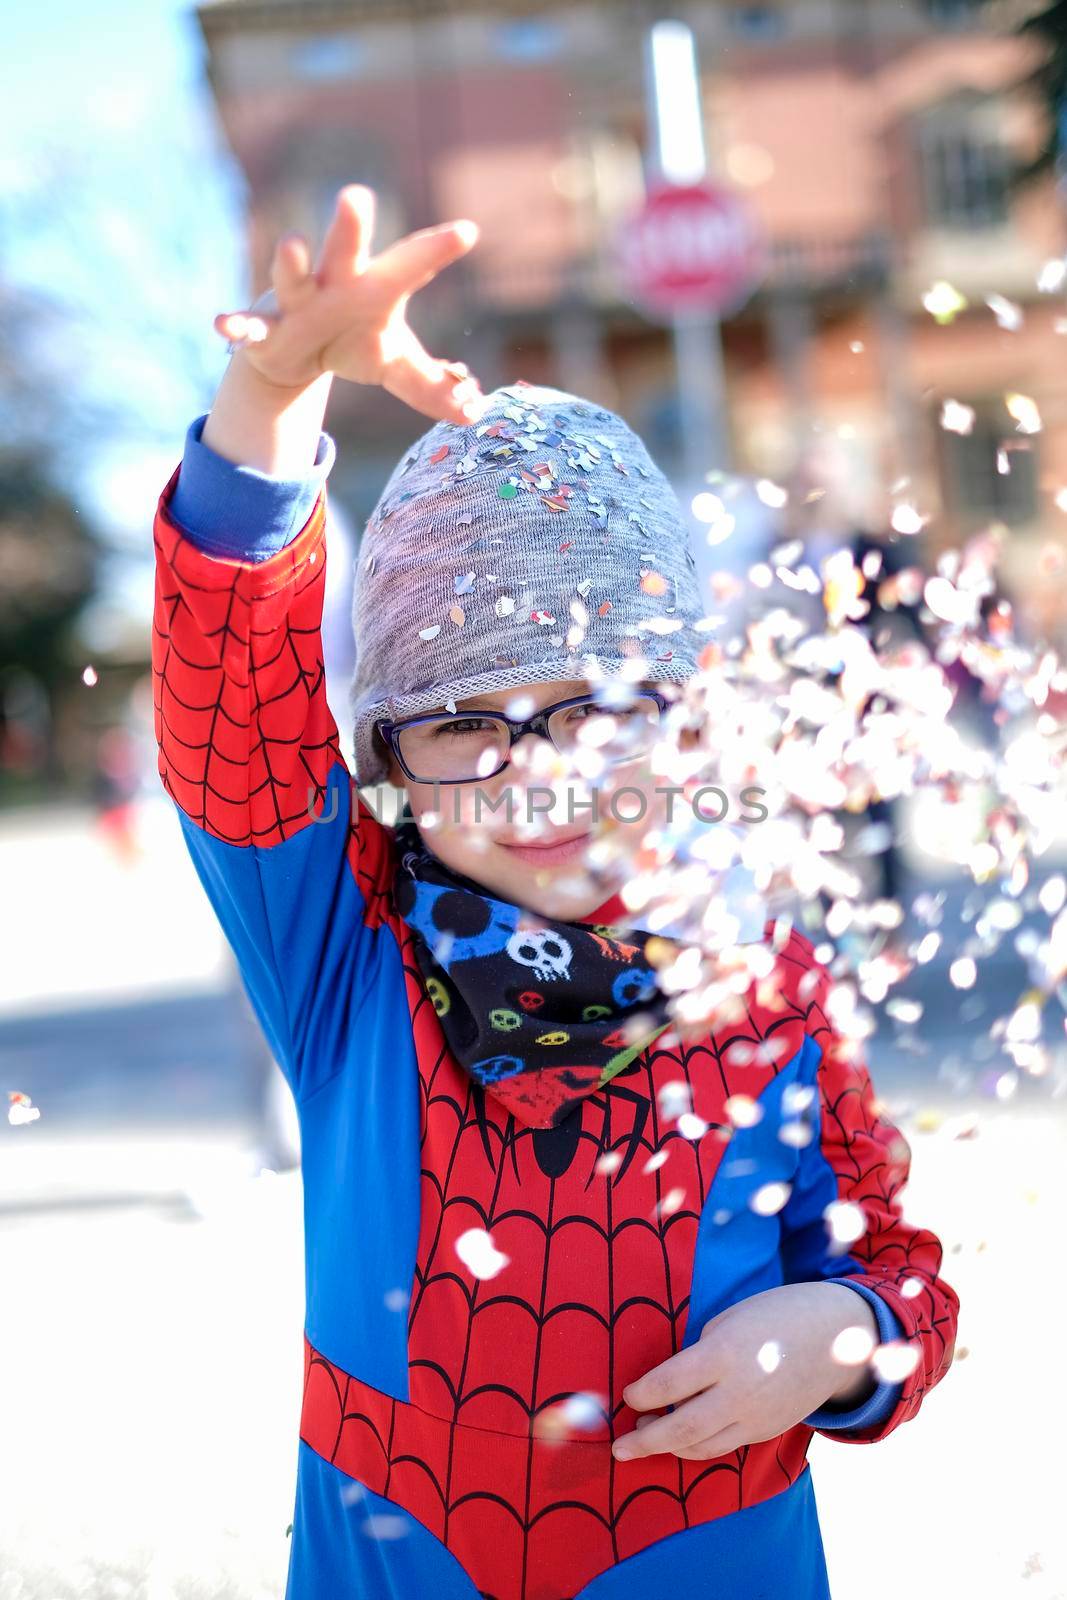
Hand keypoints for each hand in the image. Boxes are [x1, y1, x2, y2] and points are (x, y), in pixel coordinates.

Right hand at [214, 185, 485, 424]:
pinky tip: (223, 325)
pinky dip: (238, 326)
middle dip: (350, 227)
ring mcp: (298, 302)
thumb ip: (430, 385)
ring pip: (294, 278)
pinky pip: (251, 326)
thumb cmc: (353, 344)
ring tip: (292, 244)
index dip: (437, 249)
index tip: (468, 233)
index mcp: (376, 288)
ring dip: (291, 263)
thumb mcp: (394, 366)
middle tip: (357, 196)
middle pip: (346, 251)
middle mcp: (337, 284)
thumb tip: (472, 412)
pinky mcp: (267, 328)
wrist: (295, 356)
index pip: (411, 265)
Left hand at [612, 1282, 878, 1461]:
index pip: (669, 1384)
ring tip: (646, 1439)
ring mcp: (756, 1418)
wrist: (836, 1338)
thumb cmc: (776, 1315)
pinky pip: (725, 1444)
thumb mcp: (730, 1320)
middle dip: (645, 1441)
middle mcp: (739, 1392)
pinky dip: (699, 1445)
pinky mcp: (767, 1432)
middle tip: (620, 1447)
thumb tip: (670, 1384)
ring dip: (669, 1447)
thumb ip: (701, 1354)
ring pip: (702, 1446)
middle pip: (682, 1429)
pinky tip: (683, 1438)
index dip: (642, 1395)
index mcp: (725, 1354)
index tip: (628, 1396)